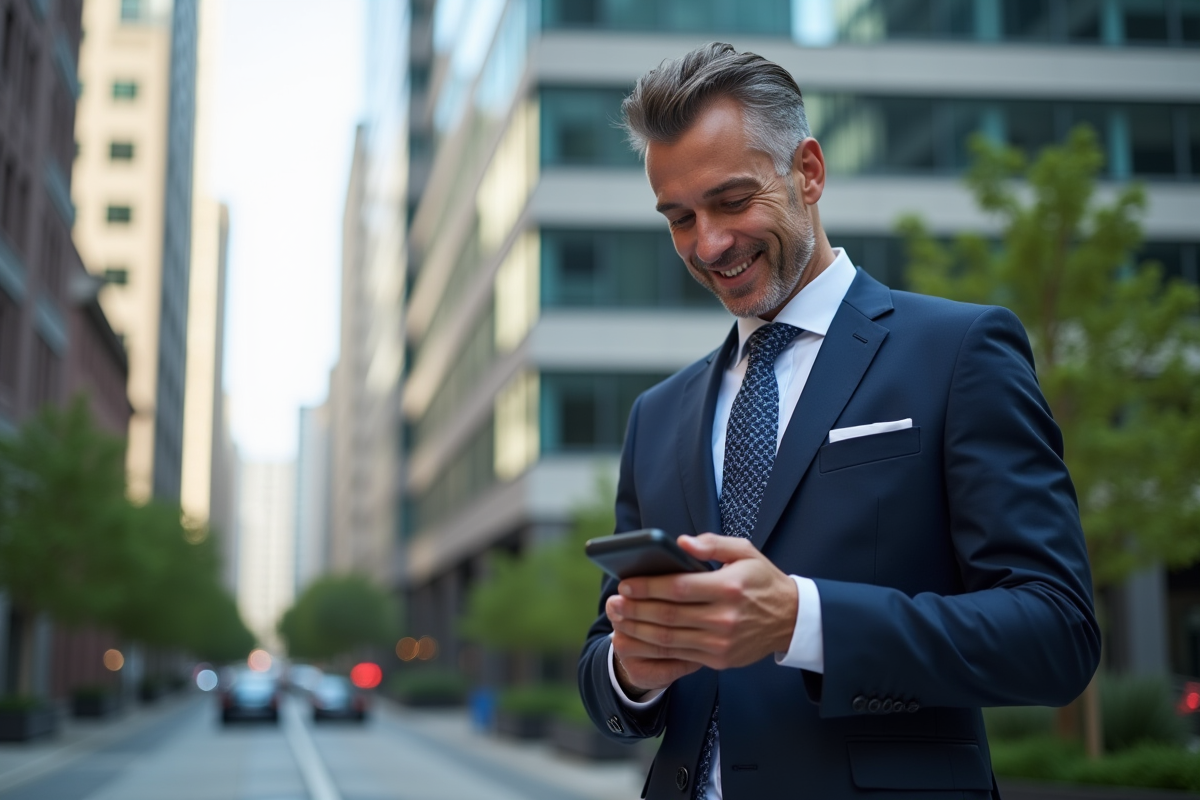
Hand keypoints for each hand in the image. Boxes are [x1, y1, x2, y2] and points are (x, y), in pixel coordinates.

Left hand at [606, 534, 797, 689]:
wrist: (791, 620)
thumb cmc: (763, 581)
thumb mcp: (745, 552)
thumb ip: (713, 544)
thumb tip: (681, 542)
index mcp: (729, 588)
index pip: (679, 588)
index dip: (648, 587)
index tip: (625, 583)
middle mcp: (724, 618)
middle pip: (669, 616)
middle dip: (636, 609)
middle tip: (613, 603)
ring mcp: (721, 643)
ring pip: (669, 639)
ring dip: (638, 631)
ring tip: (618, 620)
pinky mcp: (718, 660)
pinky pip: (678, 656)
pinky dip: (652, 649)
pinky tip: (636, 639)